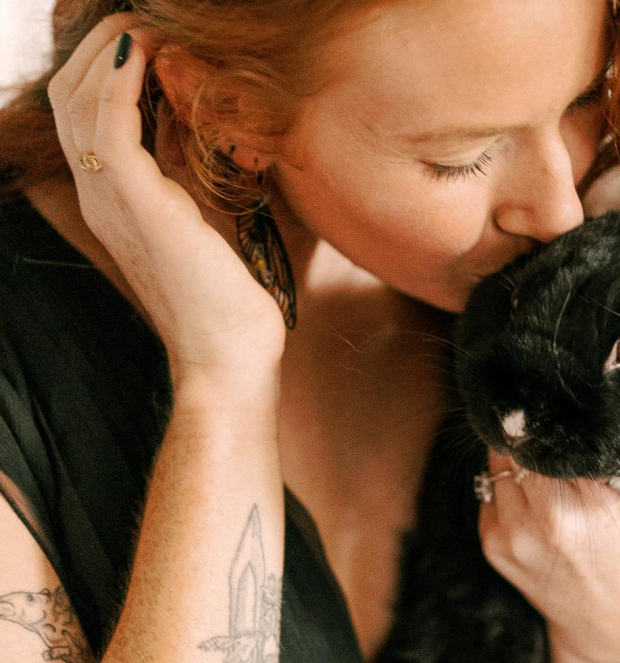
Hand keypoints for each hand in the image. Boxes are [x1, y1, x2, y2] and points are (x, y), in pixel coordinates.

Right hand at [47, 14, 286, 380]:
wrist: (230, 353)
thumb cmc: (230, 292)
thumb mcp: (208, 212)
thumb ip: (191, 165)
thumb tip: (192, 114)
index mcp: (116, 196)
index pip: (86, 112)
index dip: (109, 66)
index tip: (149, 37)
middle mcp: (100, 194)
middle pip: (70, 97)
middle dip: (101, 48)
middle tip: (142, 21)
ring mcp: (109, 199)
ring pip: (77, 102)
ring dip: (108, 52)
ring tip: (141, 26)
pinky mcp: (134, 203)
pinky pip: (107, 124)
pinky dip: (119, 79)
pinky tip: (143, 52)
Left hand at [479, 425, 619, 662]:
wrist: (616, 619)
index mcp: (594, 507)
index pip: (559, 434)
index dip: (566, 413)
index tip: (580, 405)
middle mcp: (545, 522)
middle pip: (522, 441)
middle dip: (541, 428)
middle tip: (564, 424)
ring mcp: (512, 535)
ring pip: (499, 459)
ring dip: (520, 450)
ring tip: (552, 457)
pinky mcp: (492, 543)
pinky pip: (489, 485)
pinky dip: (509, 477)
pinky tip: (540, 490)